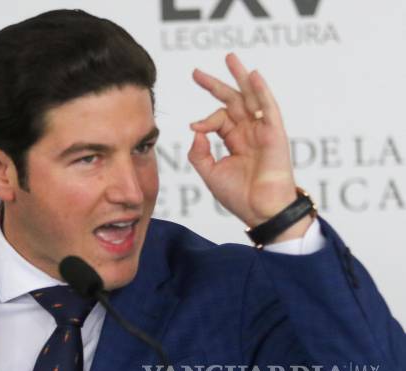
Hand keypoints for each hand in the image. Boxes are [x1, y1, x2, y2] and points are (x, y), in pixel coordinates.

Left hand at [188, 53, 310, 240]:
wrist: (261, 212)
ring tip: (229, 58)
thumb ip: (199, 153)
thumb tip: (195, 131)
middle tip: (196, 73)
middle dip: (215, 85)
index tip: (194, 127)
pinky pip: (269, 109)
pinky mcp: (275, 135)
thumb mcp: (210, 173)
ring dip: (240, 77)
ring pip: (252, 98)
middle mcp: (249, 132)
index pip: (219, 119)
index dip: (205, 120)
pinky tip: (252, 75)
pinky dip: (262, 91)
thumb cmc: (239, 196)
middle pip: (233, 101)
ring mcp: (263, 132)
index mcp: (235, 140)